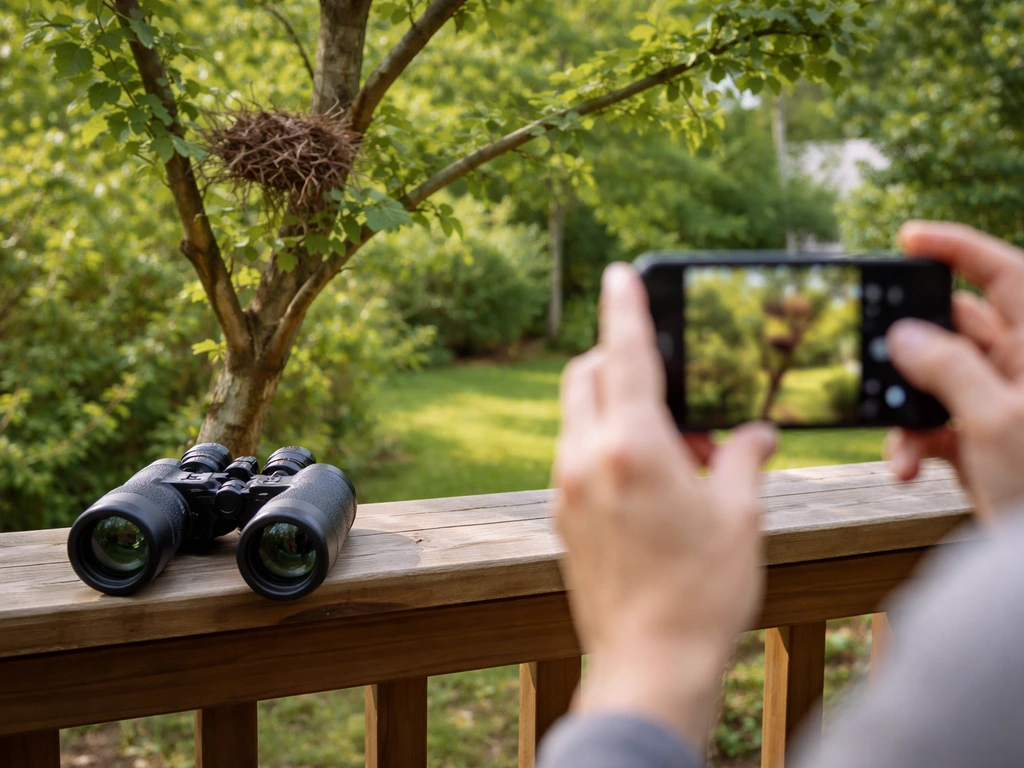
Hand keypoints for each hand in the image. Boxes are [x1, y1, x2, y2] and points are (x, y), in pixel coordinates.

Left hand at [554, 263, 776, 746]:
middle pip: (587, 375)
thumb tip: (760, 434)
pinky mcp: (561, 517)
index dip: (626, 306)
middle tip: (668, 380)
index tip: (621, 273)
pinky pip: (576, 454)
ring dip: (615, 405)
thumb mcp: (741, 517)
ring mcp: (565, 489)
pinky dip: (604, 443)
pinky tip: (648, 479)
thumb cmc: (701, 592)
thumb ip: (746, 460)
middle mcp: (587, 459)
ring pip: (578, 415)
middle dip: (618, 358)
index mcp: (633, 447)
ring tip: (674, 446)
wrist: (648, 664)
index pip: (627, 353)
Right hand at [886, 221, 1023, 518]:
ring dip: (906, 411)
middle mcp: (1021, 370)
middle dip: (911, 347)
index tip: (908, 237)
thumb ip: (946, 369)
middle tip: (878, 352)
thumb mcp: (997, 419)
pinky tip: (907, 468)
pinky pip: (934, 427)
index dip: (957, 247)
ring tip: (898, 437)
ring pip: (935, 383)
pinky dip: (913, 445)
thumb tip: (904, 335)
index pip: (1005, 274)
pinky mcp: (983, 444)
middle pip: (955, 329)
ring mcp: (1001, 407)